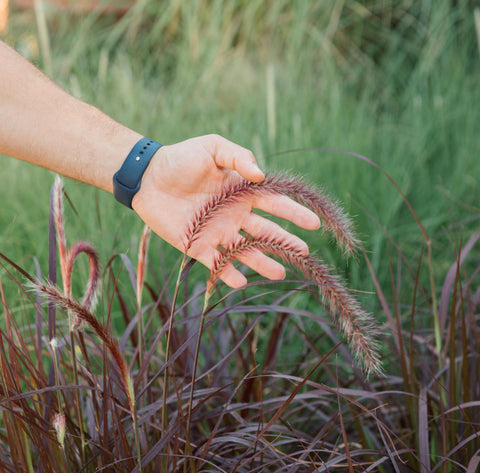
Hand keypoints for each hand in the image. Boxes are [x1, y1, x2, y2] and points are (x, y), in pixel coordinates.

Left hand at [132, 134, 319, 288]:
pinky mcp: (197, 246)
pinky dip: (228, 274)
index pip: (274, 204)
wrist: (148, 177)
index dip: (294, 213)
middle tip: (304, 253)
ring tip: (280, 274)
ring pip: (245, 252)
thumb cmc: (181, 159)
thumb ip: (239, 157)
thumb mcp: (213, 148)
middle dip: (284, 242)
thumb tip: (262, 175)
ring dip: (262, 263)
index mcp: (241, 193)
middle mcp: (233, 215)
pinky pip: (216, 264)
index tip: (314, 223)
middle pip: (265, 232)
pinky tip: (240, 282)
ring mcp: (217, 232)